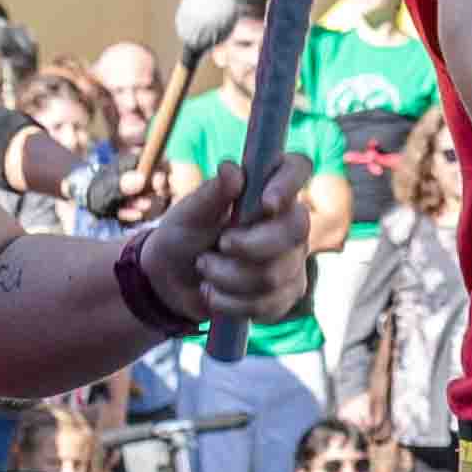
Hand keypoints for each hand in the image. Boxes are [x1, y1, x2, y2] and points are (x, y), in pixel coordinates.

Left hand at [147, 149, 316, 330]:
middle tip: (218, 246)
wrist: (174, 281)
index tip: (266, 205)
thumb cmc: (184, 236)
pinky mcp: (286, 292)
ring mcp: (293, 258)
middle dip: (250, 246)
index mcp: (267, 187)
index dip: (289, 183)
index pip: (297, 167)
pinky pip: (268, 303)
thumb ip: (212, 194)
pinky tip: (214, 294)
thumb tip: (232, 168)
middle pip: (296, 230)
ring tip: (205, 268)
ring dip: (228, 276)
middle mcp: (288, 219)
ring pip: (275, 273)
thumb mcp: (189, 214)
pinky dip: (231, 302)